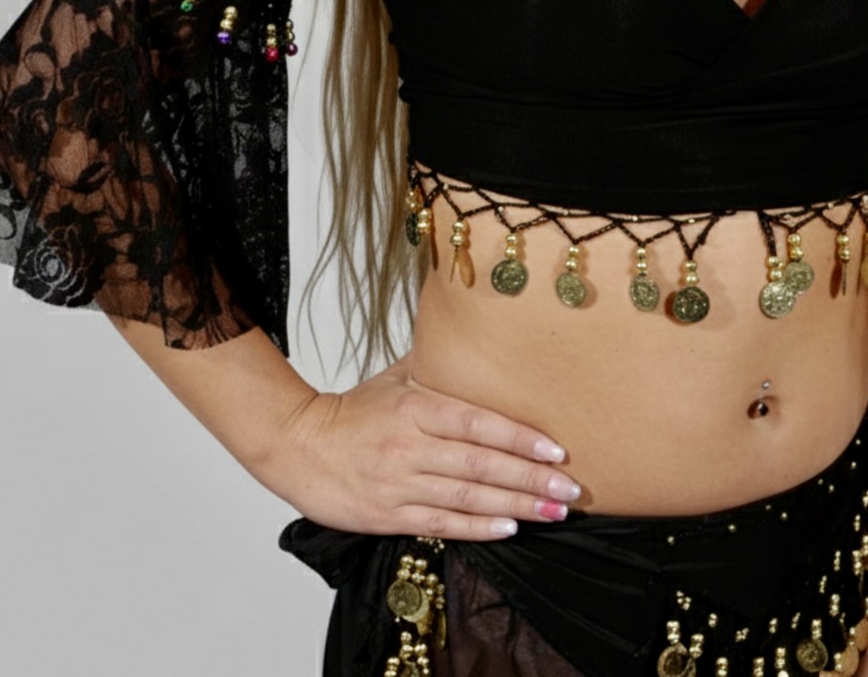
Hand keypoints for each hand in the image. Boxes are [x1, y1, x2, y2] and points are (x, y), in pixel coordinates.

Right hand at [271, 349, 581, 540]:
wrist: (298, 445)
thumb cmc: (353, 412)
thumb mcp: (396, 378)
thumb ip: (439, 366)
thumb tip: (482, 339)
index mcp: (415, 408)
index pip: (478, 424)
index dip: (520, 439)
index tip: (557, 451)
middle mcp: (410, 447)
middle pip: (480, 465)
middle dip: (530, 480)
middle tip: (569, 490)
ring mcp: (399, 484)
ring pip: (467, 498)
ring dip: (514, 507)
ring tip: (552, 513)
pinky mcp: (388, 516)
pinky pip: (441, 524)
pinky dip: (477, 528)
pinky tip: (509, 529)